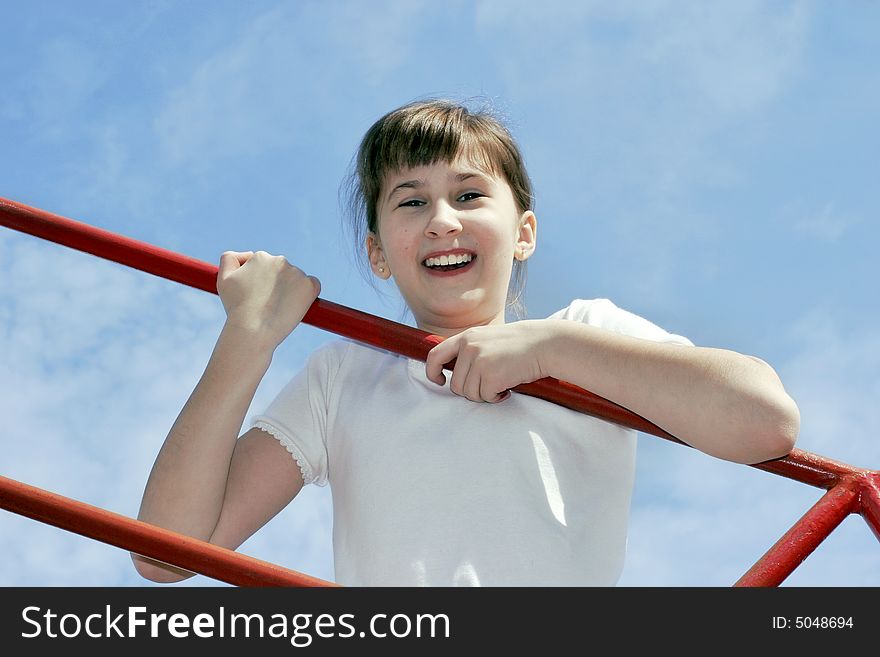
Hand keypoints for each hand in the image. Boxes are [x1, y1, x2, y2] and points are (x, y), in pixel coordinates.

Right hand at [216, 250, 320, 348]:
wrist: (253, 329)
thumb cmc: (236, 307)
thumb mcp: (223, 279)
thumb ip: (230, 259)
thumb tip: (248, 254)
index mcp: (260, 256)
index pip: (264, 266)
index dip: (259, 282)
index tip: (256, 297)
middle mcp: (280, 260)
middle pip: (280, 272)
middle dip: (275, 285)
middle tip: (267, 304)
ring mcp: (297, 273)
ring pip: (295, 280)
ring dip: (290, 290)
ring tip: (277, 309)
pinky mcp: (310, 286)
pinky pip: (313, 285)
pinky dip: (307, 294)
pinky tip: (296, 305)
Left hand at [424, 321, 551, 402]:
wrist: (544, 344)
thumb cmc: (518, 345)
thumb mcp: (488, 339)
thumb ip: (470, 350)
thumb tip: (454, 373)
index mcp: (466, 337)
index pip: (435, 355)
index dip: (432, 371)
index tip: (440, 380)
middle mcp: (469, 347)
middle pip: (456, 385)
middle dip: (471, 391)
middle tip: (489, 384)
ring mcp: (479, 361)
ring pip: (469, 394)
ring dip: (484, 394)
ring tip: (500, 383)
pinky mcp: (491, 376)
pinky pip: (485, 397)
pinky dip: (496, 397)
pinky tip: (507, 387)